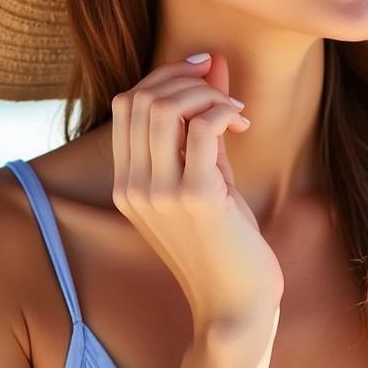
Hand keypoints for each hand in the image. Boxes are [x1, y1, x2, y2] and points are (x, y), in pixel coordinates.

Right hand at [110, 52, 284, 331]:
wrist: (234, 306)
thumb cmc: (224, 241)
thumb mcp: (207, 173)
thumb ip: (202, 121)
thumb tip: (212, 60)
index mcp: (126, 181)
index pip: (126, 102)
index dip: (164, 74)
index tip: (202, 71)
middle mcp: (133, 186)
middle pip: (142, 97)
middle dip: (186, 78)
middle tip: (222, 93)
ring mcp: (159, 193)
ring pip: (165, 107)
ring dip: (206, 93)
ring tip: (233, 110)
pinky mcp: (195, 198)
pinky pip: (201, 128)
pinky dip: (223, 110)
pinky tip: (241, 122)